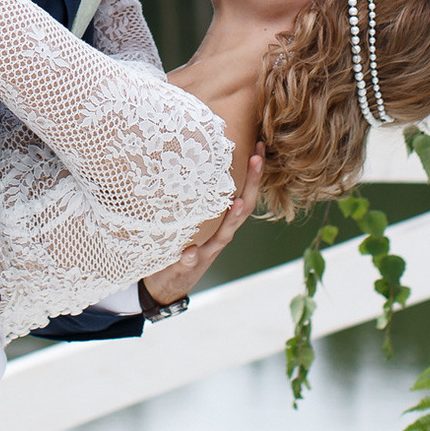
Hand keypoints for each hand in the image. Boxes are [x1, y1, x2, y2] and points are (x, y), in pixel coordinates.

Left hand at [140, 147, 264, 306]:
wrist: (169, 284)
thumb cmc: (183, 243)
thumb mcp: (192, 218)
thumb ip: (197, 197)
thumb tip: (194, 158)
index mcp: (223, 221)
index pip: (243, 192)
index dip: (254, 172)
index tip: (260, 146)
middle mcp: (221, 234)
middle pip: (243, 207)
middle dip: (251, 183)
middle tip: (257, 158)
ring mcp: (207, 251)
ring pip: (224, 234)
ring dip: (232, 218)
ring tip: (237, 202)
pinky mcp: (188, 266)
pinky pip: (191, 261)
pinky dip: (192, 256)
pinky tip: (190, 251)